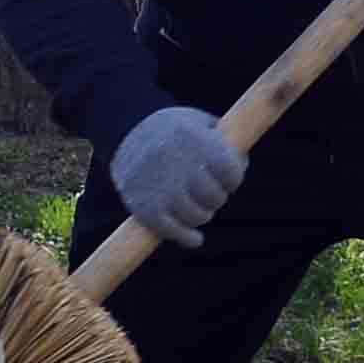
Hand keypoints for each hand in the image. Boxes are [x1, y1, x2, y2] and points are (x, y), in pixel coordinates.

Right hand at [109, 105, 247, 249]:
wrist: (123, 131)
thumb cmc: (173, 129)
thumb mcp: (201, 123)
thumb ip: (226, 143)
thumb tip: (240, 168)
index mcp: (194, 139)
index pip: (231, 172)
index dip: (232, 178)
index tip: (227, 178)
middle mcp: (176, 164)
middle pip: (215, 197)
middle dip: (216, 196)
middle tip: (207, 191)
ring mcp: (159, 188)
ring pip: (197, 216)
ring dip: (201, 214)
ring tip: (196, 206)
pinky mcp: (143, 207)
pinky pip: (172, 231)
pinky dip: (187, 238)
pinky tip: (195, 238)